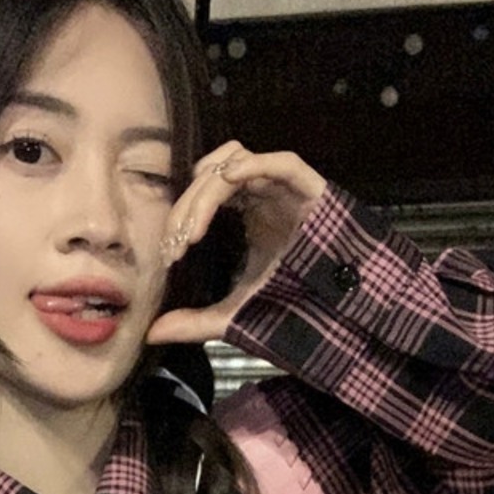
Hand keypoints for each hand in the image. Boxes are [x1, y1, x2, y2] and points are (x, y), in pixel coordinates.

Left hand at [146, 142, 326, 343]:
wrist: (342, 314)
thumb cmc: (294, 307)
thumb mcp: (235, 314)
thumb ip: (195, 321)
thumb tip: (152, 334)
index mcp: (248, 212)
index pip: (203, 195)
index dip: (181, 217)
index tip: (172, 254)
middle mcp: (264, 193)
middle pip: (212, 174)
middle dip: (187, 206)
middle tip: (178, 242)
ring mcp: (286, 188)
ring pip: (237, 160)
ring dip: (209, 187)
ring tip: (197, 225)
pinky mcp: (311, 189)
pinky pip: (281, 162)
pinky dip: (252, 165)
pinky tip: (227, 182)